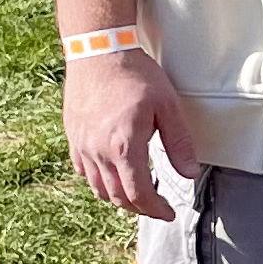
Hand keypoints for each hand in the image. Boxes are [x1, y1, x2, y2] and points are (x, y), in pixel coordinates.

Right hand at [64, 43, 198, 222]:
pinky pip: (83, 171)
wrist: (98, 50)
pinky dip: (99, 182)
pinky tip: (112, 175)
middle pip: (118, 197)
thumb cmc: (134, 74)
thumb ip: (179, 143)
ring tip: (136, 194)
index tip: (168, 213)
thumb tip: (189, 173)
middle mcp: (99, 152)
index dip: (155, 209)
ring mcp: (82, 146)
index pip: (139, 194)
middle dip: (140, 207)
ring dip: (119, 198)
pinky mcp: (73, 137)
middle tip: (156, 206)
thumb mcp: (167, 106)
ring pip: (98, 188)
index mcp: (125, 147)